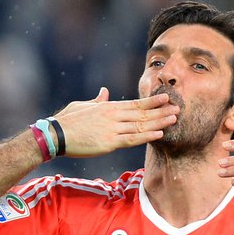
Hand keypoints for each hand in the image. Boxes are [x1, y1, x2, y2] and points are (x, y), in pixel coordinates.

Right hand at [54, 87, 178, 156]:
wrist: (56, 135)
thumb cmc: (66, 121)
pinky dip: (146, 136)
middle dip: (161, 111)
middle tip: (178, 108)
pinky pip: (132, 139)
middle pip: (142, 113)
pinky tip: (159, 134)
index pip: (135, 103)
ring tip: (174, 119)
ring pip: (140, 125)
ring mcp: (112, 129)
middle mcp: (113, 116)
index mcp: (108, 107)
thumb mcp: (82, 105)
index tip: (166, 98)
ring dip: (159, 122)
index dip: (152, 101)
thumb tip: (105, 92)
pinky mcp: (109, 142)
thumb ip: (97, 100)